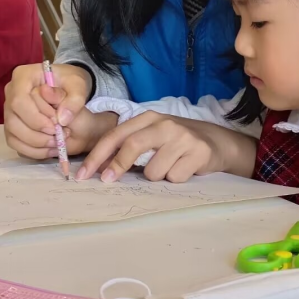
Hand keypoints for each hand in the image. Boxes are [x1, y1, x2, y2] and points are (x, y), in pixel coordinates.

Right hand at [3, 62, 91, 158]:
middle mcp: (11, 92)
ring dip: (35, 144)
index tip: (56, 125)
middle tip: (59, 137)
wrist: (68, 88)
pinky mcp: (12, 125)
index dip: (36, 117)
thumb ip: (74, 100)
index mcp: (23, 76)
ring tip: (57, 143)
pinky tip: (50, 149)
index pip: (19, 100)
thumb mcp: (78, 85)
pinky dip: (32, 151)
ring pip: (12, 134)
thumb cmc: (70, 83)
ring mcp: (9, 110)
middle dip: (37, 134)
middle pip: (13, 120)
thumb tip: (62, 119)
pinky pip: (15, 143)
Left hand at [76, 112, 220, 182]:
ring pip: (154, 171)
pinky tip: (183, 169)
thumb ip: (128, 146)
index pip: (116, 135)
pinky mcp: (198, 152)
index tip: (83, 174)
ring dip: (156, 177)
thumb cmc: (175, 142)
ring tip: (168, 167)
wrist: (215, 142)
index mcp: (148, 117)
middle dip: (116, 166)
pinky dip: (175, 179)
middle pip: (132, 146)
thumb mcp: (152, 136)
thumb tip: (99, 167)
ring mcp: (183, 137)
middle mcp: (165, 124)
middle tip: (107, 180)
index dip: (97, 155)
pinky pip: (174, 178)